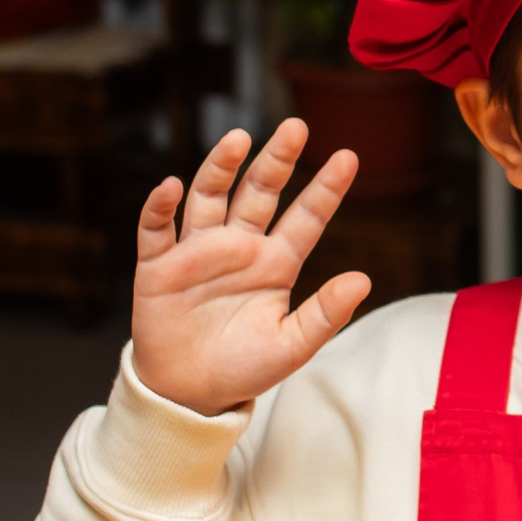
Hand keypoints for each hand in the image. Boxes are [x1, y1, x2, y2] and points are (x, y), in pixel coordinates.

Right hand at [129, 119, 370, 416]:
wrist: (190, 394)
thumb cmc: (244, 368)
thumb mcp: (292, 345)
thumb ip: (325, 313)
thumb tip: (364, 279)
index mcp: (276, 263)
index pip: (306, 217)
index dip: (326, 188)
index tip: (349, 157)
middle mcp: (239, 247)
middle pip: (260, 192)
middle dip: (277, 159)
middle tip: (296, 126)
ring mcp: (198, 252)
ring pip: (210, 197)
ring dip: (221, 168)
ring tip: (238, 140)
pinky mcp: (159, 266)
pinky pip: (157, 229)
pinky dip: (160, 207)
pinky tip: (172, 186)